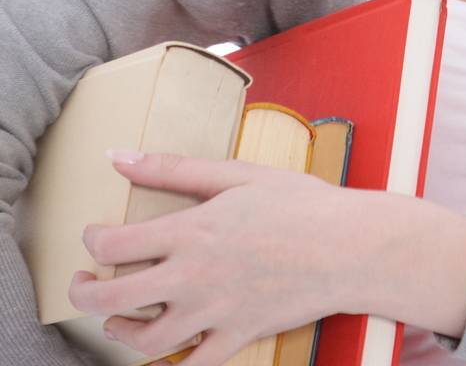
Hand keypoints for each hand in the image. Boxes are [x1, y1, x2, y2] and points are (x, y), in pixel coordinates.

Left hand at [69, 149, 373, 365]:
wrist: (348, 246)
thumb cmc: (297, 201)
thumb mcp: (235, 173)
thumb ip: (172, 167)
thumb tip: (118, 156)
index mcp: (190, 231)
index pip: (113, 246)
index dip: (91, 242)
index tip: (93, 234)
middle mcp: (192, 277)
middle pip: (112, 300)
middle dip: (83, 293)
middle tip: (81, 281)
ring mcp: (213, 313)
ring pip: (143, 341)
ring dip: (119, 331)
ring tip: (116, 317)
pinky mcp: (235, 338)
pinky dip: (170, 363)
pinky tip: (165, 348)